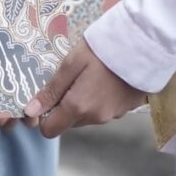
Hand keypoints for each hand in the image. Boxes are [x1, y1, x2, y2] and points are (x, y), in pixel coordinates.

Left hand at [26, 43, 147, 138]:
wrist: (145, 45)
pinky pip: (105, 110)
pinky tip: (107, 78)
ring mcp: (114, 115)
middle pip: (69, 122)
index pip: (50, 130)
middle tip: (71, 79)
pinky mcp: (128, 109)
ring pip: (88, 116)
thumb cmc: (103, 50)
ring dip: (83, 102)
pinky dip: (101, 99)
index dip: (44, 117)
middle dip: (64, 106)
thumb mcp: (72, 64)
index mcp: (78, 107)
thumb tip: (30, 112)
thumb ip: (51, 90)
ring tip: (91, 75)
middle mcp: (96, 117)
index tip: (48, 97)